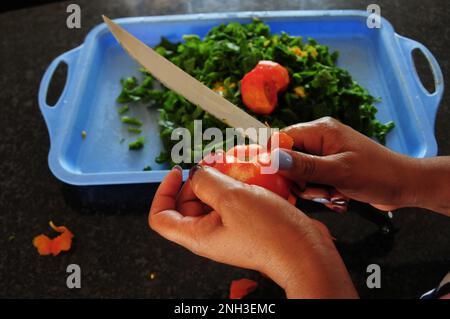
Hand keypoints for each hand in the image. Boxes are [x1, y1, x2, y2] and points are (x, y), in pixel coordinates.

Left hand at [149, 165, 356, 297]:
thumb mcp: (231, 198)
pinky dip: (236, 189)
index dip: (163, 192)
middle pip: (186, 205)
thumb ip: (207, 180)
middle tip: (214, 163)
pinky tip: (250, 178)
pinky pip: (232, 205)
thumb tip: (197, 173)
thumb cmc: (269, 231)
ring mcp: (227, 232)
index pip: (160, 217)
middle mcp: (208, 236)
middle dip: (196, 181)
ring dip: (219, 181)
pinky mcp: (245, 228)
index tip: (179, 171)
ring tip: (234, 167)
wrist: (306, 254)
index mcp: (196, 235)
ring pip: (211, 202)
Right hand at [274, 117, 421, 210]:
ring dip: (312, 190)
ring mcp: (324, 155)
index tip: (279, 179)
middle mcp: (320, 140)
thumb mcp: (338, 171)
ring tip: (332, 193)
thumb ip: (303, 166)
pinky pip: (312, 182)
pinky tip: (336, 196)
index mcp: (320, 130)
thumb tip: (271, 159)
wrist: (405, 186)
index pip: (282, 138)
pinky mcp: (329, 169)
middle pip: (288, 160)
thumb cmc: (378, 174)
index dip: (276, 159)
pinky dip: (320, 193)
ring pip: (299, 175)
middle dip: (299, 180)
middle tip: (318, 189)